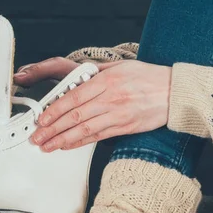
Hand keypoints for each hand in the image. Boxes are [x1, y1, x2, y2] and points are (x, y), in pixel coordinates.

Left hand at [14, 58, 171, 151]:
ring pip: (84, 129)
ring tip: (47, 146)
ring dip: (62, 140)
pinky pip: (98, 137)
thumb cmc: (149, 77)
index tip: (41, 119)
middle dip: (52, 129)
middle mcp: (110, 98)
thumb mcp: (121, 66)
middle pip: (74, 116)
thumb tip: (74, 80)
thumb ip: (96, 73)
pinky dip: (80, 142)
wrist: (175, 92)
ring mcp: (118, 115)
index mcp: (106, 80)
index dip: (54, 110)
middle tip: (37, 137)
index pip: (73, 97)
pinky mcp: (125, 127)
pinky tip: (67, 146)